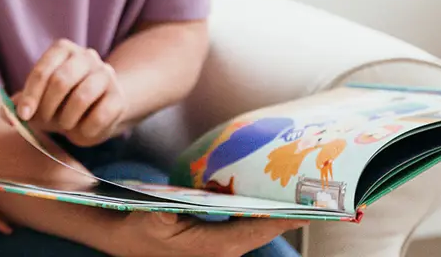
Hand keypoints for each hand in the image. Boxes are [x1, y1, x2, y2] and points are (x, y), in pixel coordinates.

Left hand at [16, 39, 128, 147]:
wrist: (100, 110)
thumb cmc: (62, 103)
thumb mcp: (39, 101)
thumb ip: (21, 105)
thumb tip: (6, 115)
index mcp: (63, 50)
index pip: (43, 70)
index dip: (31, 94)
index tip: (24, 115)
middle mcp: (87, 56)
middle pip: (61, 80)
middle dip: (47, 106)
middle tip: (44, 121)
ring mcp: (106, 74)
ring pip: (82, 97)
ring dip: (67, 118)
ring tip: (64, 124)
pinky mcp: (119, 97)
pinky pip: (100, 115)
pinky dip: (85, 129)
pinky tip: (82, 130)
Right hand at [109, 211, 304, 256]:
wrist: (123, 237)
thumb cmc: (135, 229)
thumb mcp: (144, 221)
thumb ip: (157, 217)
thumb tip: (165, 212)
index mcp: (212, 247)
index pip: (256, 230)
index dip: (283, 219)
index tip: (310, 208)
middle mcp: (223, 248)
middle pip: (264, 229)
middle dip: (289, 214)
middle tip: (317, 195)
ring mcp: (221, 243)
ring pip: (258, 225)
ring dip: (277, 211)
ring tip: (300, 191)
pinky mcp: (216, 236)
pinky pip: (246, 221)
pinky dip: (260, 208)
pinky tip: (266, 193)